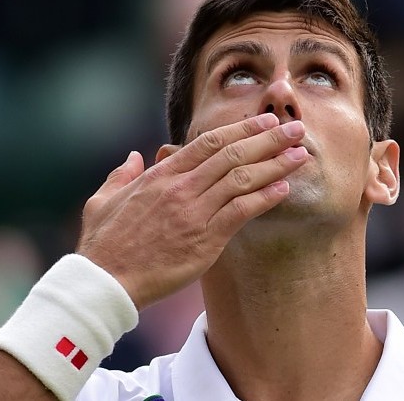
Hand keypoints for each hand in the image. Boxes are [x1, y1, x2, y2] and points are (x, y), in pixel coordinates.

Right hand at [77, 114, 306, 309]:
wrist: (106, 281)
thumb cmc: (103, 244)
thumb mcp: (103, 200)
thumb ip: (121, 175)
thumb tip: (134, 157)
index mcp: (160, 176)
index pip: (207, 143)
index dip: (240, 130)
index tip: (263, 122)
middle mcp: (181, 188)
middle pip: (232, 154)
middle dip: (268, 139)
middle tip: (295, 129)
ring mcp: (194, 212)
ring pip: (242, 179)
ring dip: (275, 165)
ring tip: (300, 155)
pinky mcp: (204, 240)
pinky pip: (241, 212)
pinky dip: (264, 198)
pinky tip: (284, 189)